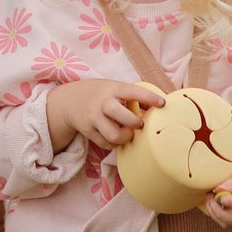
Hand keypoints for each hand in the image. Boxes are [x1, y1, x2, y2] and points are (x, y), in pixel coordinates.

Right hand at [48, 79, 165, 152]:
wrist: (68, 101)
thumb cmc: (100, 94)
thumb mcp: (114, 88)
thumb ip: (133, 96)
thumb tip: (160, 106)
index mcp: (113, 88)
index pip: (133, 91)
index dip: (149, 98)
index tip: (163, 104)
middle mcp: (103, 102)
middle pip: (122, 115)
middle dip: (135, 122)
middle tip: (139, 124)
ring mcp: (93, 118)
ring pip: (114, 135)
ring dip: (126, 137)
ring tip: (128, 133)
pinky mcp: (88, 131)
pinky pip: (106, 144)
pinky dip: (115, 144)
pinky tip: (116, 137)